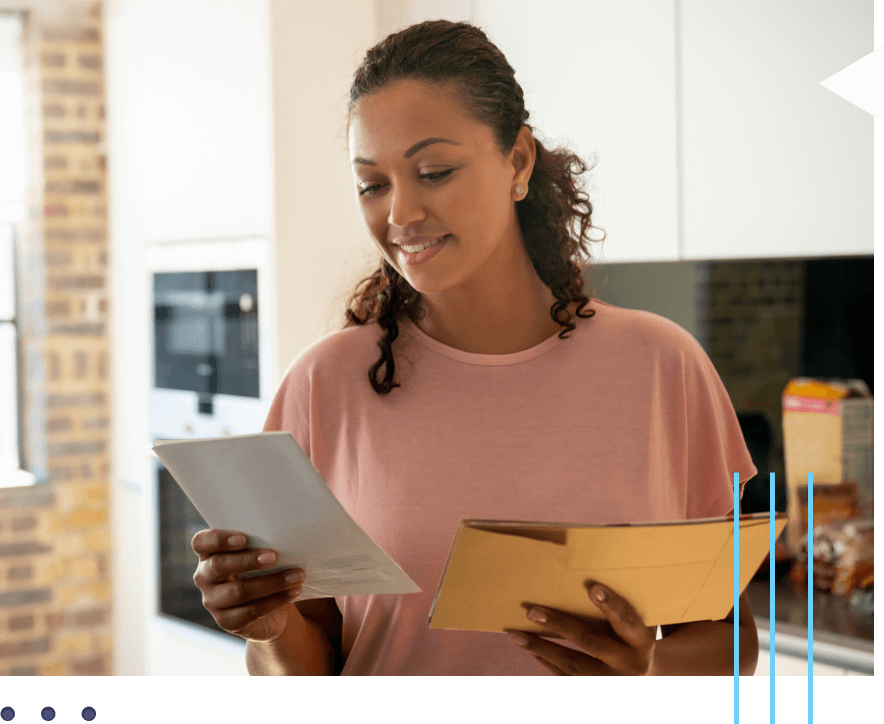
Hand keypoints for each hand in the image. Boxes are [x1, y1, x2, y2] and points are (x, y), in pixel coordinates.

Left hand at [504, 581, 657, 675]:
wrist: (646, 679)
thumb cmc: (633, 640)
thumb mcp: (635, 628)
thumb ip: (615, 609)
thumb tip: (577, 576)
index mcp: (642, 642)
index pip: (627, 620)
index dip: (611, 604)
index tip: (592, 587)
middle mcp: (629, 664)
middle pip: (591, 642)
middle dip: (559, 625)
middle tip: (532, 611)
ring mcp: (611, 681)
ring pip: (572, 665)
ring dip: (540, 647)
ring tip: (515, 635)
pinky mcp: (594, 690)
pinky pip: (566, 677)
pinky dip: (546, 660)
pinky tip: (529, 647)